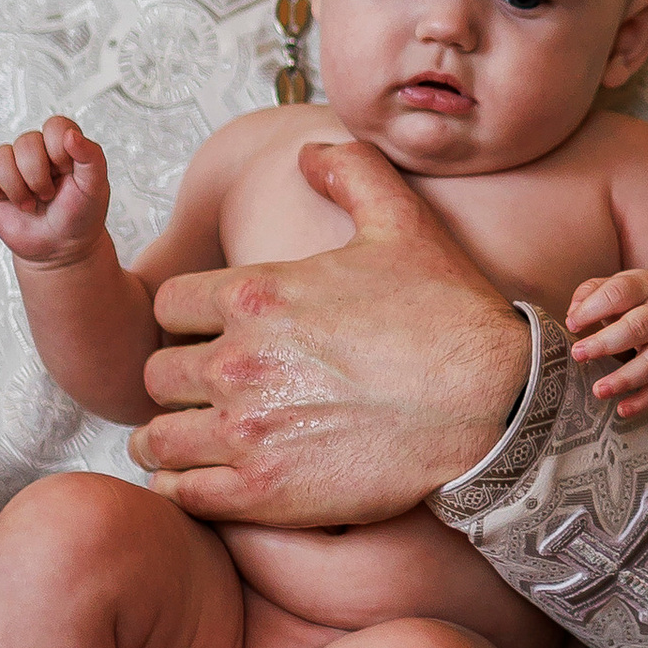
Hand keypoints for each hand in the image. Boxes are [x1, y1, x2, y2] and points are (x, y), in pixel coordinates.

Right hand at [0, 116, 110, 269]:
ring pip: (0, 157)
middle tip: (48, 196)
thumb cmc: (80, 216)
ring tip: (30, 204)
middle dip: (38, 177)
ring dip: (17, 188)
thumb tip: (71, 135)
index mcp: (62, 145)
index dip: (59, 150)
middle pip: (26, 142)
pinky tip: (3, 198)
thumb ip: (91, 157)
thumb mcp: (96, 188)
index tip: (66, 172)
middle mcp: (35, 151)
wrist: (60, 250)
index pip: (55, 126)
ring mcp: (11, 166)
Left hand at [132, 138, 529, 526]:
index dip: (186, 319)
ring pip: (158, 437)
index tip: (209, 336)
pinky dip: (186, 487)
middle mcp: (237, 363)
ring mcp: (246, 433)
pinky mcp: (263, 492)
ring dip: (172, 436)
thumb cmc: (448, 317)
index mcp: (255, 296)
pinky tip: (211, 480)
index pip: (167, 305)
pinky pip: (183, 493)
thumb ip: (350, 172)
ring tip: (197, 440)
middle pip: (155, 372)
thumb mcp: (402, 223)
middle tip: (205, 392)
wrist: (491, 404)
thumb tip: (308, 153)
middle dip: (177, 378)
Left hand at [566, 267, 647, 419]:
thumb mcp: (620, 285)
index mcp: (646, 287)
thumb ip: (591, 294)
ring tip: (598, 390)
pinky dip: (645, 401)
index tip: (571, 325)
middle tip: (578, 355)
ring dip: (626, 378)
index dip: (593, 308)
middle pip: (640, 326)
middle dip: (606, 342)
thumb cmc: (639, 302)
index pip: (620, 292)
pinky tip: (622, 410)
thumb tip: (572, 317)